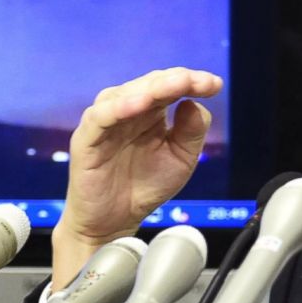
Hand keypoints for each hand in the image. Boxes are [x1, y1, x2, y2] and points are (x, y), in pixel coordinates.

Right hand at [51, 67, 222, 287]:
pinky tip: (139, 105)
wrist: (115, 222)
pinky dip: (119, 108)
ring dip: (151, 88)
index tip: (215, 85)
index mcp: (151, 112)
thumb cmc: (144, 187)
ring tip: (175, 85)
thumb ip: (191, 133)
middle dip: (176, 80)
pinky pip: (101, 117)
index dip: (192, 82)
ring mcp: (106, 122)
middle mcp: (128, 110)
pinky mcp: (87, 138)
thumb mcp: (181, 160)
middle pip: (151, 84)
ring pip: (126, 94)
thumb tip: (194, 103)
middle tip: (197, 82)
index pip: (171, 86)